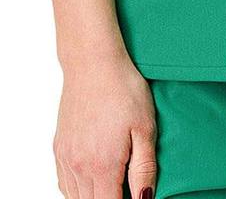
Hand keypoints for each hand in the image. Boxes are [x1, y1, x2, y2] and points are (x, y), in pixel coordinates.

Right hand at [54, 51, 156, 198]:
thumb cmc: (123, 88)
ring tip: (113, 181)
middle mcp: (79, 166)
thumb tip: (144, 197)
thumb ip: (144, 168)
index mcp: (103, 165)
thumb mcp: (145, 127)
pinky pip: (63, 183)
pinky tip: (92, 178)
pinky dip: (77, 188)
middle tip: (126, 185)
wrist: (93, 62)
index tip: (134, 193)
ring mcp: (66, 157)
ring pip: (74, 197)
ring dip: (93, 196)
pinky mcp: (59, 147)